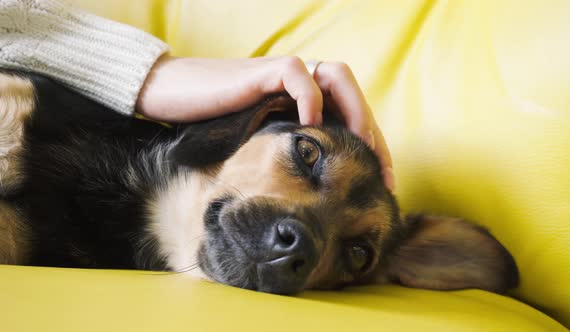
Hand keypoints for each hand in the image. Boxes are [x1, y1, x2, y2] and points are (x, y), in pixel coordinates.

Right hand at [137, 55, 393, 190]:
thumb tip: (315, 201)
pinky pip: (297, 75)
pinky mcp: (262, 71)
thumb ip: (289, 158)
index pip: (351, 120)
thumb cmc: (212, 125)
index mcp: (303, 104)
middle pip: (354, 97)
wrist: (172, 98)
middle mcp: (300, 85)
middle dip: (374, 135)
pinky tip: (310, 127)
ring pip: (338, 77)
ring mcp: (283, 75)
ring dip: (355, 111)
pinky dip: (310, 99)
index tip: (384, 186)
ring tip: (359, 147)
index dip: (374, 150)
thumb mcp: (261, 148)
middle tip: (382, 177)